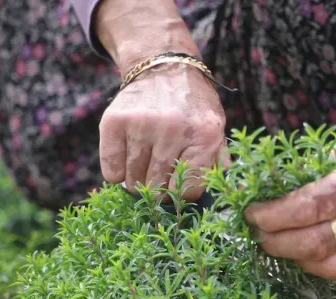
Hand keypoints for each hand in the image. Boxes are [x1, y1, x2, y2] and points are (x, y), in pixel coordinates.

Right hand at [98, 64, 227, 200]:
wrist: (165, 68)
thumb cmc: (193, 108)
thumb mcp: (216, 129)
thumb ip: (219, 163)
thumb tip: (223, 192)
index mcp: (205, 134)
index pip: (188, 190)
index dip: (183, 194)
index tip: (179, 185)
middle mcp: (173, 129)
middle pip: (157, 189)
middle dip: (158, 190)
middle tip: (160, 176)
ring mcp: (142, 124)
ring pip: (134, 182)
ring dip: (138, 181)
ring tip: (146, 165)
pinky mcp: (115, 121)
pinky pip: (111, 171)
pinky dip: (118, 173)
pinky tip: (128, 161)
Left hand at [243, 125, 335, 279]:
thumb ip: (307, 172)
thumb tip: (258, 188)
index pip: (311, 206)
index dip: (276, 215)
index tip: (253, 214)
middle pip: (315, 241)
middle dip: (277, 241)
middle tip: (256, 233)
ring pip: (326, 264)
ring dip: (292, 257)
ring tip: (273, 243)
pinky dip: (313, 263)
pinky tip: (299, 250)